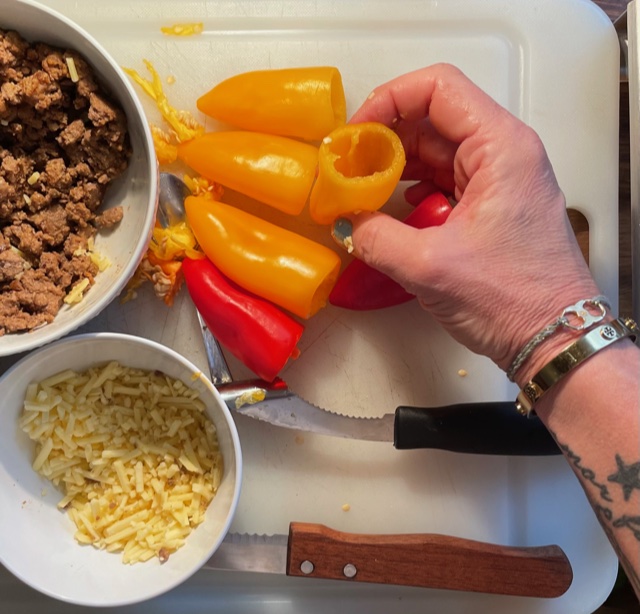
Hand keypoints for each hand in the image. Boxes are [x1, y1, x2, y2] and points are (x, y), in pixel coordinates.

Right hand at [341, 63, 598, 381]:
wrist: (554, 338)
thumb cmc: (512, 299)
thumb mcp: (429, 267)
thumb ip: (375, 237)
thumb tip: (346, 220)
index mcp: (500, 147)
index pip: (438, 88)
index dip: (388, 101)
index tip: (356, 134)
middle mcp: (503, 153)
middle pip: (433, 117)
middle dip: (384, 137)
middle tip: (347, 166)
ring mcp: (497, 178)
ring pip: (436, 148)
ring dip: (394, 163)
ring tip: (360, 187)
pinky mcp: (490, 204)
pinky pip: (443, 178)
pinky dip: (411, 186)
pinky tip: (390, 207)